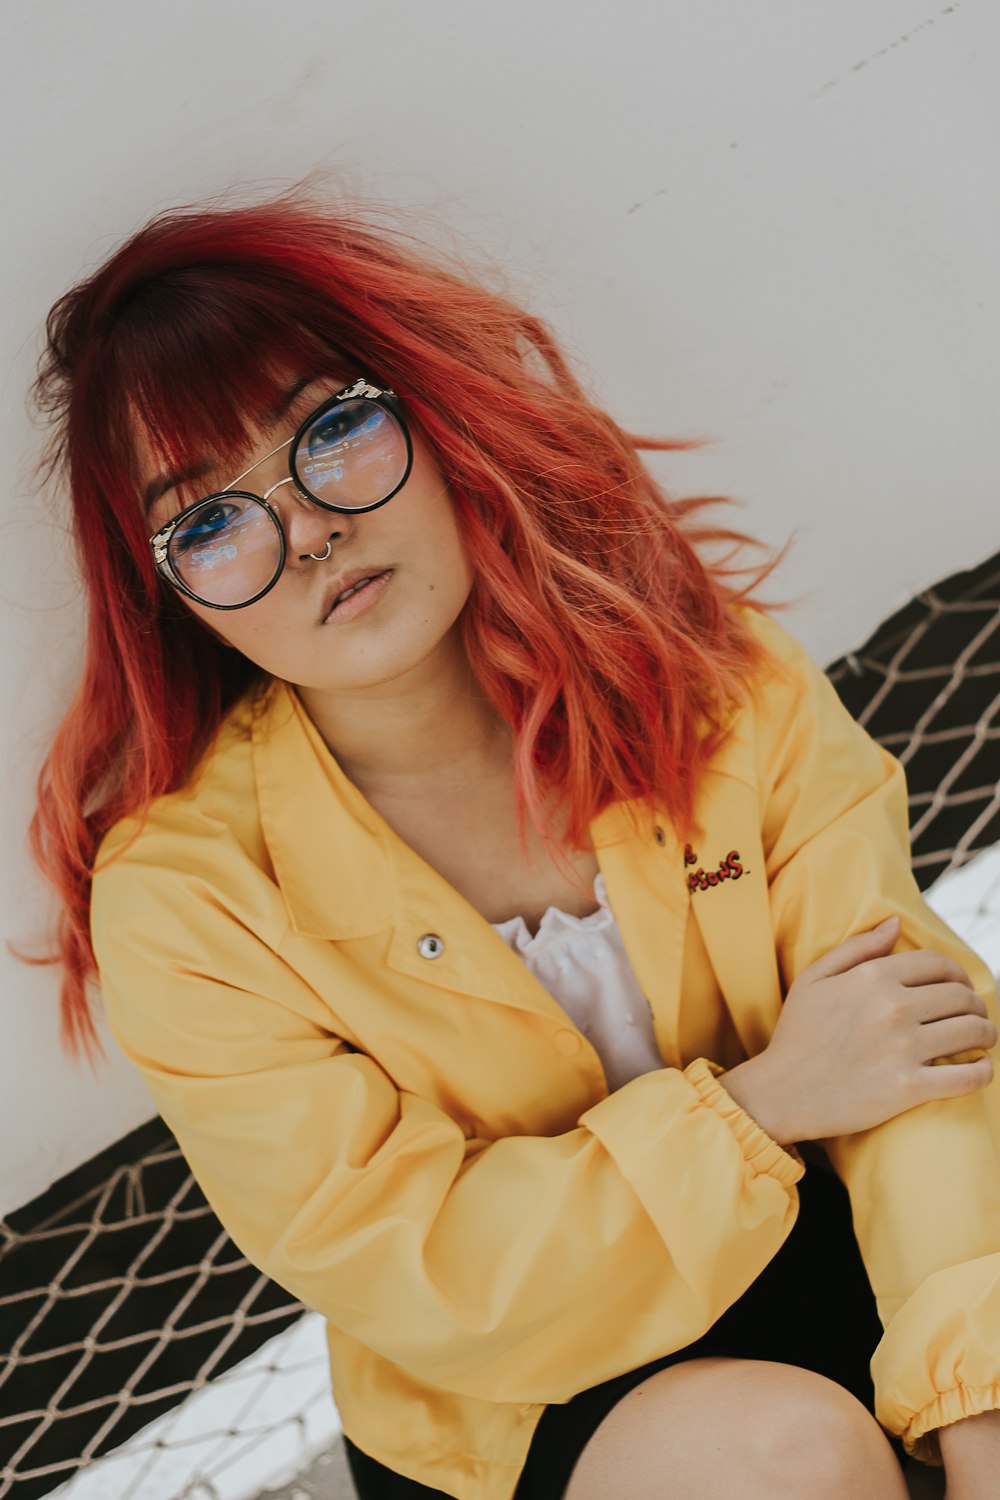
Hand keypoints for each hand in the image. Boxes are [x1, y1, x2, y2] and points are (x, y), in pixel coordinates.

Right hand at [719, 917, 995, 1144]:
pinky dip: (983, 1072)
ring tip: (982, 1040)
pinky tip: (980, 1069)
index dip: (957, 973)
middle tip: (973, 1016)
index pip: (937, 964)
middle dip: (975, 1005)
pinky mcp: (909, 1087)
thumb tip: (895, 926)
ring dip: (985, 1034)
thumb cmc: (796, 1036)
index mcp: (872, 978)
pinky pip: (967, 1076)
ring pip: (973, 1031)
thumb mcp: (814, 980)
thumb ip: (856, 948)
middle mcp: (893, 1007)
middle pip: (961, 997)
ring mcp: (904, 1048)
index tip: (960, 987)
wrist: (781, 1093)